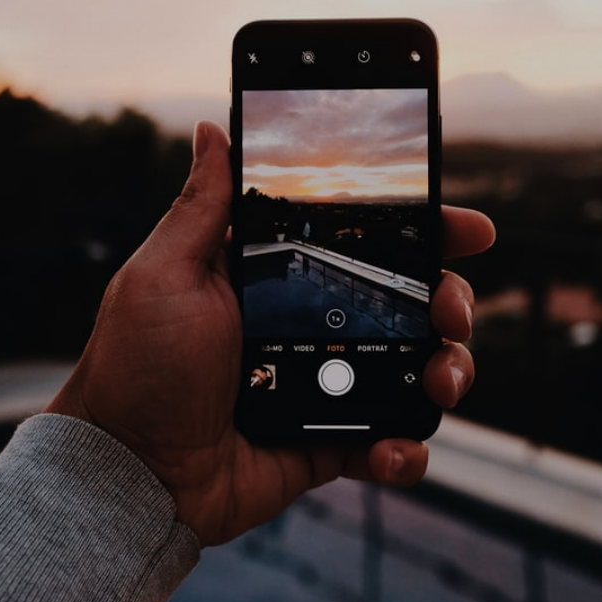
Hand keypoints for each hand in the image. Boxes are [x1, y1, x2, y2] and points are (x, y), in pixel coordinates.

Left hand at [47, 121, 494, 545]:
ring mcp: (327, 388)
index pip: (366, 245)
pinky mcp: (330, 443)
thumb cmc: (140, 368)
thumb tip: (212, 130)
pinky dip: (405, 449)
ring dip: (448, 372)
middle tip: (450, 311)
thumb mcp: (166, 275)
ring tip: (440, 382)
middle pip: (409, 304)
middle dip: (450, 302)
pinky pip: (388, 442)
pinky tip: (392, 448)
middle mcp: (313, 329)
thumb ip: (202, 207)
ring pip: (415, 371)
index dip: (422, 233)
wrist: (133, 471)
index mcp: (281, 281)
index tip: (467, 227)